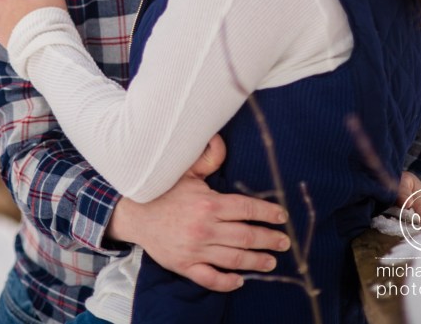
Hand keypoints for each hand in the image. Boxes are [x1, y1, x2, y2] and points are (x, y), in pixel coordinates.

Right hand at [108, 133, 288, 291]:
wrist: (136, 214)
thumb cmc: (164, 190)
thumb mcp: (187, 170)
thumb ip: (208, 157)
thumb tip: (221, 139)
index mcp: (209, 203)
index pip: (246, 208)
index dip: (267, 212)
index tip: (281, 216)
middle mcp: (205, 228)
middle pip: (246, 236)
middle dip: (269, 239)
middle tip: (284, 242)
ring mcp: (195, 249)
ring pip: (233, 259)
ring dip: (256, 261)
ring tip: (271, 261)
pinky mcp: (185, 265)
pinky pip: (210, 278)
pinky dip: (227, 282)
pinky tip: (240, 280)